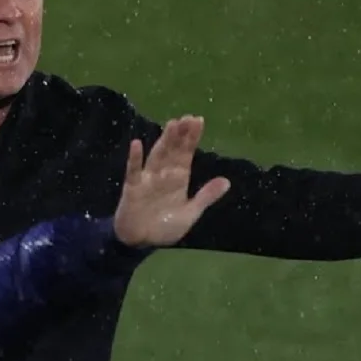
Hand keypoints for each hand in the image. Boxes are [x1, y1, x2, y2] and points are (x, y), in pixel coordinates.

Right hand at [114, 115, 230, 247]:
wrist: (141, 242)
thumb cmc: (164, 227)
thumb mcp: (190, 213)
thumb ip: (206, 196)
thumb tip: (227, 181)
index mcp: (178, 179)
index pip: (186, 154)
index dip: (192, 138)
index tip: (198, 120)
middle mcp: (164, 175)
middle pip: (173, 151)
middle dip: (180, 134)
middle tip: (187, 117)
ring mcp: (147, 179)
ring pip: (157, 156)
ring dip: (164, 141)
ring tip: (172, 124)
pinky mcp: (133, 188)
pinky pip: (134, 171)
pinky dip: (134, 158)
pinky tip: (136, 144)